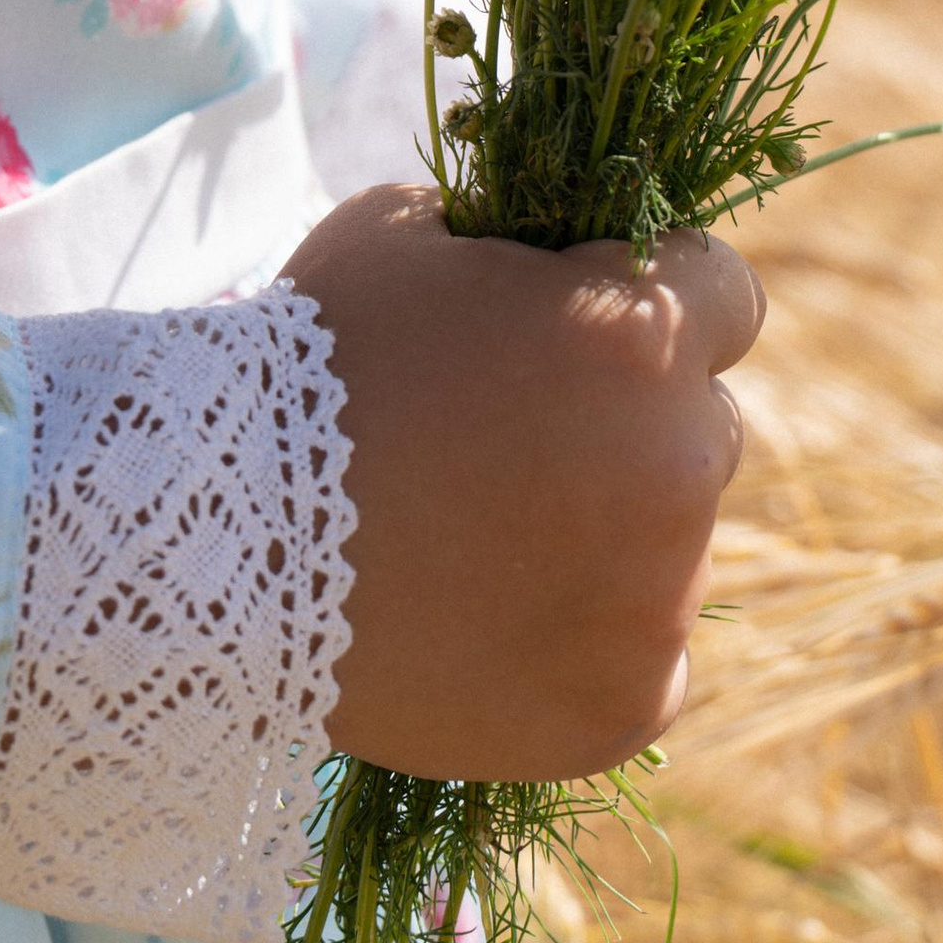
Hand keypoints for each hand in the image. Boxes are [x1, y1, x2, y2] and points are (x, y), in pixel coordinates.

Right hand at [280, 183, 764, 781]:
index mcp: (641, 335)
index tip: (587, 325)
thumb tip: (558, 261)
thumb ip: (520, 248)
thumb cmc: (311, 360)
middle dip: (631, 422)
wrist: (216, 541)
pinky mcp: (624, 705)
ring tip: (477, 542)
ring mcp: (660, 596)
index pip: (726, 294)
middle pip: (703, 425)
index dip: (654, 297)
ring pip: (672, 546)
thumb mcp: (412, 237)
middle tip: (516, 442)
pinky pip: (644, 661)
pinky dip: (586, 644)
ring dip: (609, 533)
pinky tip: (492, 622)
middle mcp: (681, 462)